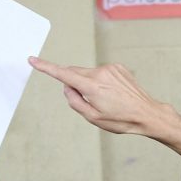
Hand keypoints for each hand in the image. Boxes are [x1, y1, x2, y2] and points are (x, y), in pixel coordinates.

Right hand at [29, 57, 170, 137]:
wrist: (147, 114)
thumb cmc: (121, 120)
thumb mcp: (93, 117)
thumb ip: (75, 101)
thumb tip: (67, 87)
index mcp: (92, 86)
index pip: (63, 74)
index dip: (46, 67)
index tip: (33, 60)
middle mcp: (100, 73)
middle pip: (75, 73)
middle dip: (74, 83)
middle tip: (88, 101)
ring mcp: (110, 68)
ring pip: (88, 73)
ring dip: (90, 83)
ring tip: (107, 99)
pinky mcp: (118, 67)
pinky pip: (101, 72)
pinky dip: (101, 81)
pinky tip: (113, 93)